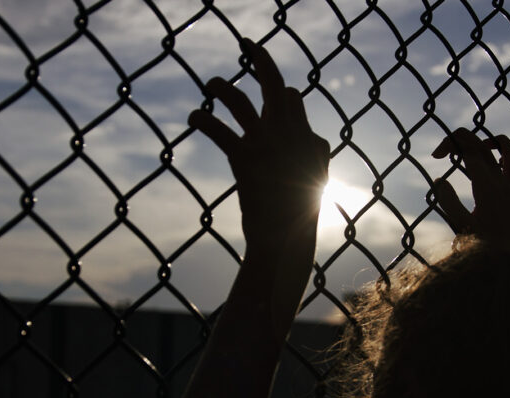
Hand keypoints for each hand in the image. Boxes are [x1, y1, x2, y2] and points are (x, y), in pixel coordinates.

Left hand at [188, 39, 330, 260]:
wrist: (286, 241)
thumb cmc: (298, 216)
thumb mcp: (316, 178)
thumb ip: (314, 153)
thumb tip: (316, 138)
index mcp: (306, 138)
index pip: (291, 98)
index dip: (277, 94)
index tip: (265, 99)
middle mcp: (288, 134)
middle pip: (274, 82)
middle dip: (260, 58)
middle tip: (246, 43)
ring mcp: (266, 144)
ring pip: (239, 100)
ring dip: (220, 87)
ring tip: (210, 83)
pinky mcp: (245, 158)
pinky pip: (219, 129)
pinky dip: (203, 119)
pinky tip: (193, 117)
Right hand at [431, 128, 509, 258]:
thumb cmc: (483, 252)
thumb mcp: (461, 226)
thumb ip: (449, 200)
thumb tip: (439, 179)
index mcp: (489, 188)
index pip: (471, 151)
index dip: (452, 145)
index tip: (435, 155)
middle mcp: (506, 185)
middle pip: (486, 148)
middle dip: (464, 140)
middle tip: (445, 148)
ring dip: (493, 144)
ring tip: (478, 145)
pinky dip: (506, 161)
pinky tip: (496, 167)